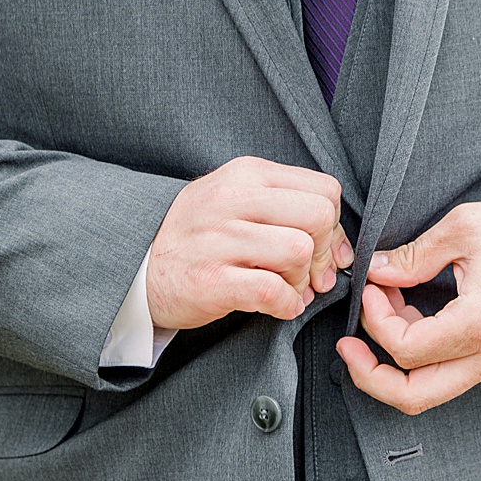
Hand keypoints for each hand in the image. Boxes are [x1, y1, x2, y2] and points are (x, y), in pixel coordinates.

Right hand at [146, 156, 353, 329]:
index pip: (322, 188)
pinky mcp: (211, 281)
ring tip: (287, 287)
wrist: (140, 268)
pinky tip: (277, 305)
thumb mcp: (233, 199)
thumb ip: (284, 207)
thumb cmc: (197, 236)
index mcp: (244, 175)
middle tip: (311, 273)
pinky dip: (286, 305)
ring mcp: (218, 240)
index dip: (334, 224)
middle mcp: (230, 200)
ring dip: (303, 280)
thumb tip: (340, 245)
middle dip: (324, 251)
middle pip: (317, 216)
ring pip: (298, 251)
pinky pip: (273, 291)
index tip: (323, 248)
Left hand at [336, 196, 480, 414]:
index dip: (375, 320)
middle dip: (368, 375)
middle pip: (412, 395)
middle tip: (347, 344)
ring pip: (427, 392)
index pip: (405, 349)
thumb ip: (414, 255)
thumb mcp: (466, 228)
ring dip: (391, 364)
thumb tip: (376, 271)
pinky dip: (414, 357)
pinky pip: (444, 375)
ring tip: (381, 314)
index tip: (372, 286)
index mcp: (480, 324)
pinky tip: (404, 318)